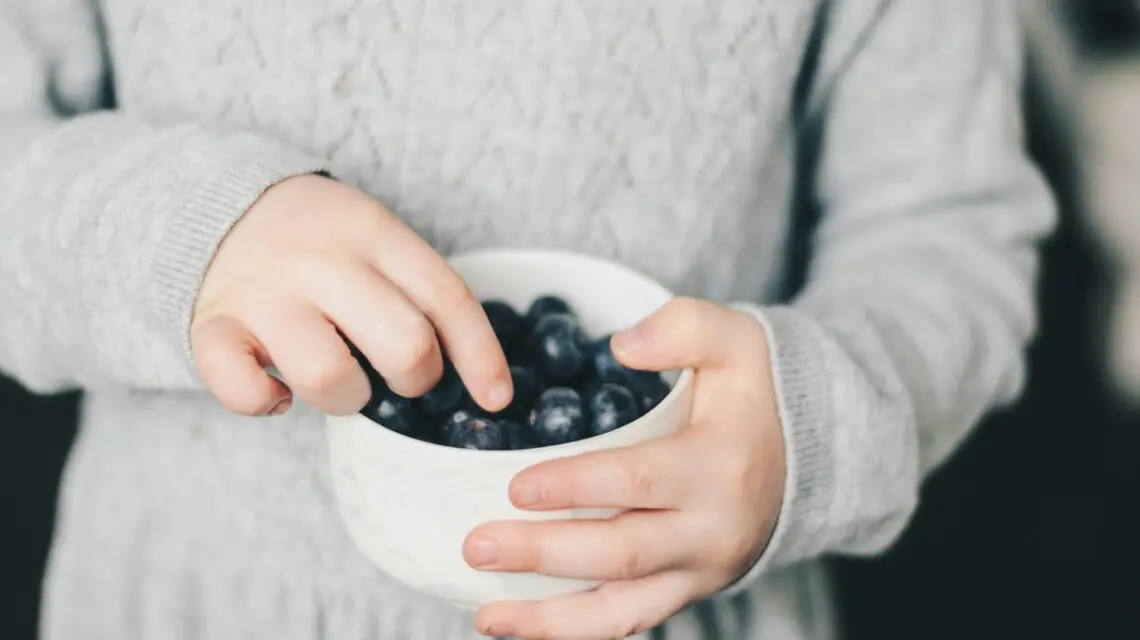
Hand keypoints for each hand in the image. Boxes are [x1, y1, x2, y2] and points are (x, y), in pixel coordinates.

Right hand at [190, 174, 511, 415]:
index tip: (496, 397)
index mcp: (372, 231)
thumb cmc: (322, 242)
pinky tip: (278, 393)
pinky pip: (242, 389)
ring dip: (348, 399)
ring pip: (329, 376)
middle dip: (416, 378)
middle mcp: (320, 260)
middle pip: (404, 345)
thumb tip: (483, 379)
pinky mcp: (212, 326)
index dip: (480, 356)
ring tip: (341, 382)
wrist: (219, 204)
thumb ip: (418, 290)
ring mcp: (263, 293)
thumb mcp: (376, 237)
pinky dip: (264, 403)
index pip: (446, 298)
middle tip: (400, 374)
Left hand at [464, 298, 786, 639]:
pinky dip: (573, 631)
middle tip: (476, 546)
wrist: (809, 456)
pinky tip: (519, 625)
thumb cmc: (756, 395)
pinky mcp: (686, 591)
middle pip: (619, 554)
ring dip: (549, 618)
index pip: (638, 482)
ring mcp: (700, 571)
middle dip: (543, 555)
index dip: (576, 487)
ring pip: (621, 611)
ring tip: (486, 614)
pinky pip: (628, 622)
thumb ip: (684, 328)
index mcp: (719, 467)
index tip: (515, 487)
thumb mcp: (737, 341)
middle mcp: (712, 531)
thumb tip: (620, 347)